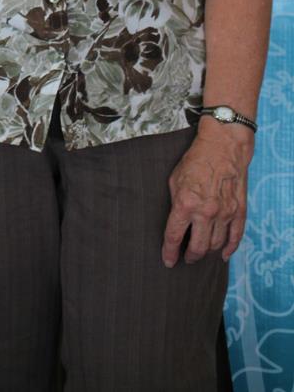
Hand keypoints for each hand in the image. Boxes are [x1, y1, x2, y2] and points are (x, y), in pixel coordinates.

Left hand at [161, 125, 252, 266]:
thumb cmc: (195, 160)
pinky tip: (222, 255)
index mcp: (185, 204)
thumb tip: (176, 223)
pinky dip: (229, 249)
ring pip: (215, 245)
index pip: (174, 236)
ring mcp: (224, 213)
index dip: (169, 252)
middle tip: (186, 258)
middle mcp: (206, 212)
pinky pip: (235, 238)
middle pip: (197, 248)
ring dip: (206, 252)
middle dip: (190, 257)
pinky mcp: (238, 211)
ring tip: (200, 252)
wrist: (223, 146)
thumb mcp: (174, 179)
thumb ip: (175, 203)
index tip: (168, 261)